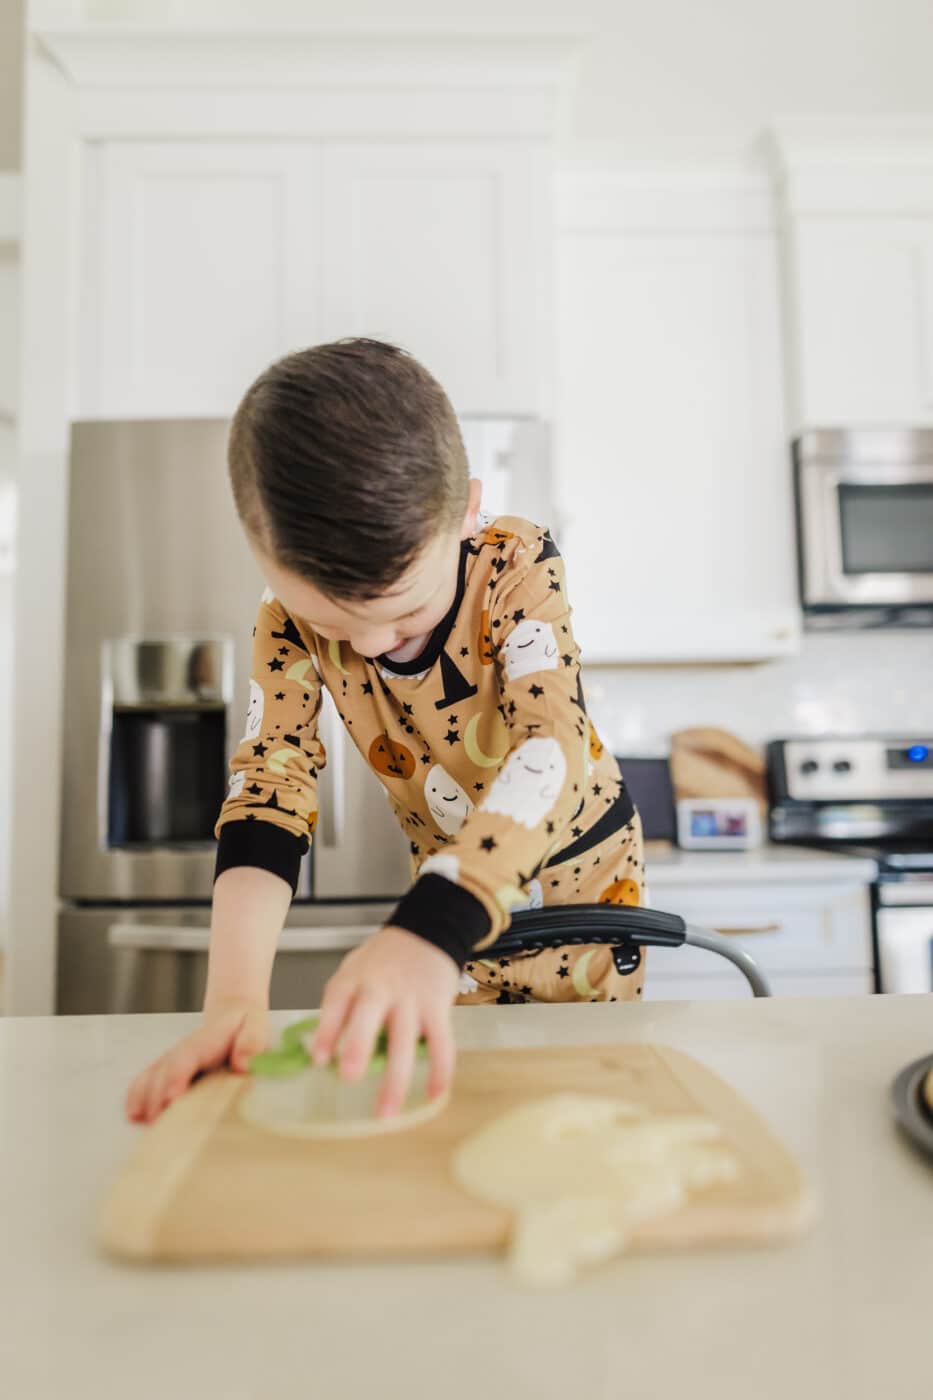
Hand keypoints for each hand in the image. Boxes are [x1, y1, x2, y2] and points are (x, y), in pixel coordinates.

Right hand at [125, 999, 269, 1123]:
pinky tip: (134, 1115)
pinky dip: (137, 1097)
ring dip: (143, 1100)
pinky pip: (146, 1082)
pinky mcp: (167, 1072)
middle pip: (162, 1073)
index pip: (185, 1058)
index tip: (171, 1098)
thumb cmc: (245, 1027)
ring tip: (142, 1122)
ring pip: (150, 1078)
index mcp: (204, 1042)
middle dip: (157, 1098)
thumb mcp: (256, 1026)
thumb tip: (243, 1065)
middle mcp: (182, 1051)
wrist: (233, 1016)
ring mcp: (172, 1061)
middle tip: (158, 1124)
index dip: (176, 1077)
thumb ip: (251, 1043)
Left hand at [310, 926, 458, 1117]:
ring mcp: (411, 997)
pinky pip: (441, 1042)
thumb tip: (322, 1052)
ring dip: (396, 1079)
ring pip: (404, 1040)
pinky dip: (440, 1070)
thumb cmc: (383, 960)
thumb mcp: (354, 971)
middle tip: (350, 1077)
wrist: (427, 930)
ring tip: (387, 1112)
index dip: (326, 1031)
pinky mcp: (438, 1007)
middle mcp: (381, 987)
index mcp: (355, 978)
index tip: (319, 1059)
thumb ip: (340, 1006)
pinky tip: (434, 1094)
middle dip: (359, 1047)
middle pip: (369, 1017)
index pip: (336, 1002)